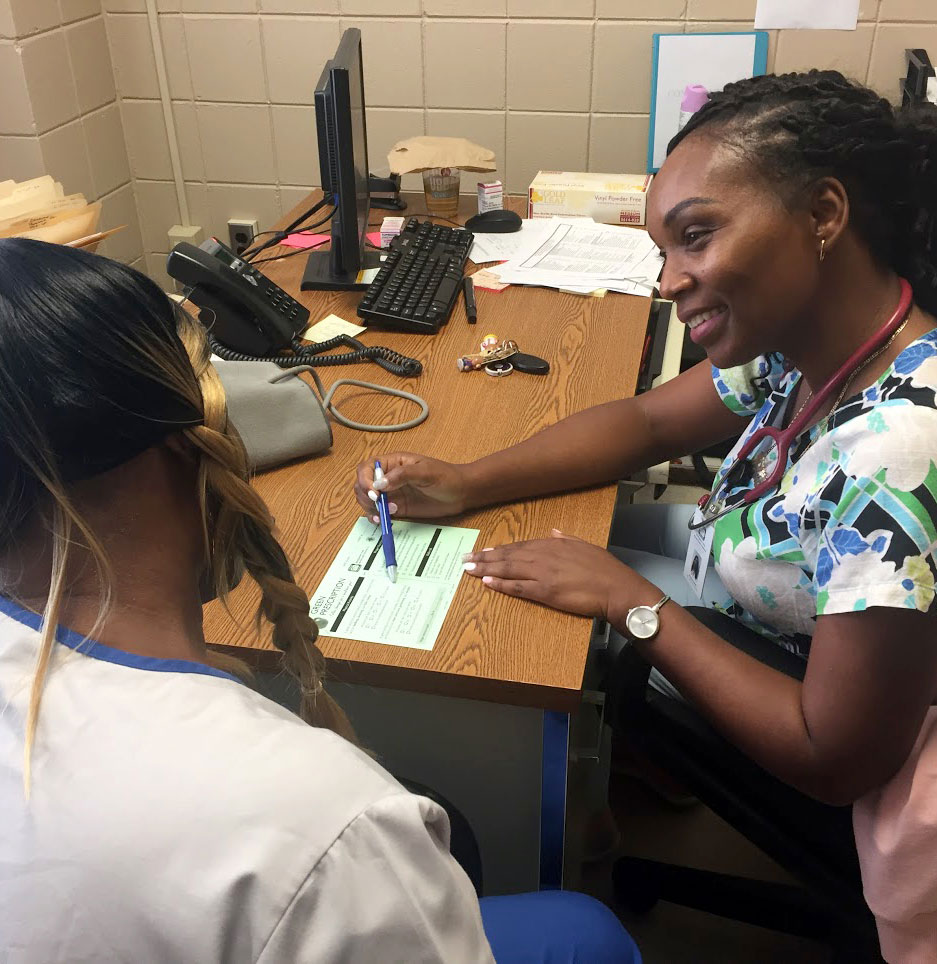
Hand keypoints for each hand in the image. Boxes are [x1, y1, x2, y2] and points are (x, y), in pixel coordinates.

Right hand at [354, 452, 469, 520]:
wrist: (461, 493)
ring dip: (370, 508)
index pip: (367, 468)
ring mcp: (392, 494)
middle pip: (362, 485)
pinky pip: (379, 513)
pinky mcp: (397, 508)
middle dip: (366, 496)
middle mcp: (388, 478)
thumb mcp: (426, 472)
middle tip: (380, 505)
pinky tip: (384, 520)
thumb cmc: (446, 477)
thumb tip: (379, 484)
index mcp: (392, 463)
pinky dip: (376, 517)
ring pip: (367, 500)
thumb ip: (402, 475)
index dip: (365, 480)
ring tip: (388, 513)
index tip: (374, 493)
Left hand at [462, 529, 657, 620]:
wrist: (617, 588)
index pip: (520, 545)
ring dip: (486, 569)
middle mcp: (544, 555)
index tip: (486, 550)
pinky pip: (518, 587)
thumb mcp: (586, 546)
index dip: (501, 549)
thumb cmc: (606, 569)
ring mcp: (543, 573)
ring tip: (469, 569)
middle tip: (466, 558)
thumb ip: (567, 539)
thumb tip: (554, 532)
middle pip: (508, 555)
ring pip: (508, 569)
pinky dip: (501, 584)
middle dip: (485, 557)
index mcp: (554, 544)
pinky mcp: (545, 591)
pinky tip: (488, 582)